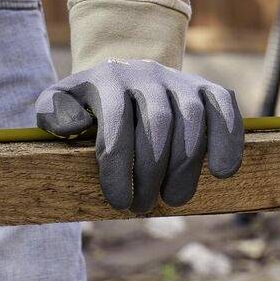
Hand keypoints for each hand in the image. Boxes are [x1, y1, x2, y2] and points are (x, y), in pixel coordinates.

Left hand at [36, 60, 243, 212]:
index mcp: (108, 79)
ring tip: (175, 198)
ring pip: (192, 118)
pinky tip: (221, 172)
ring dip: (186, 165)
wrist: (124, 78)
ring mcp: (180, 80)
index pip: (116, 122)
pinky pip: (225, 107)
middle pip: (158, 122)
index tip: (118, 203)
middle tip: (143, 206)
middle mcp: (146, 74)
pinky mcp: (207, 88)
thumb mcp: (61, 103)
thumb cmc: (89, 105)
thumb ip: (51, 112)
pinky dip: (228, 139)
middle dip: (152, 171)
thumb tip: (70, 126)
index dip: (118, 167)